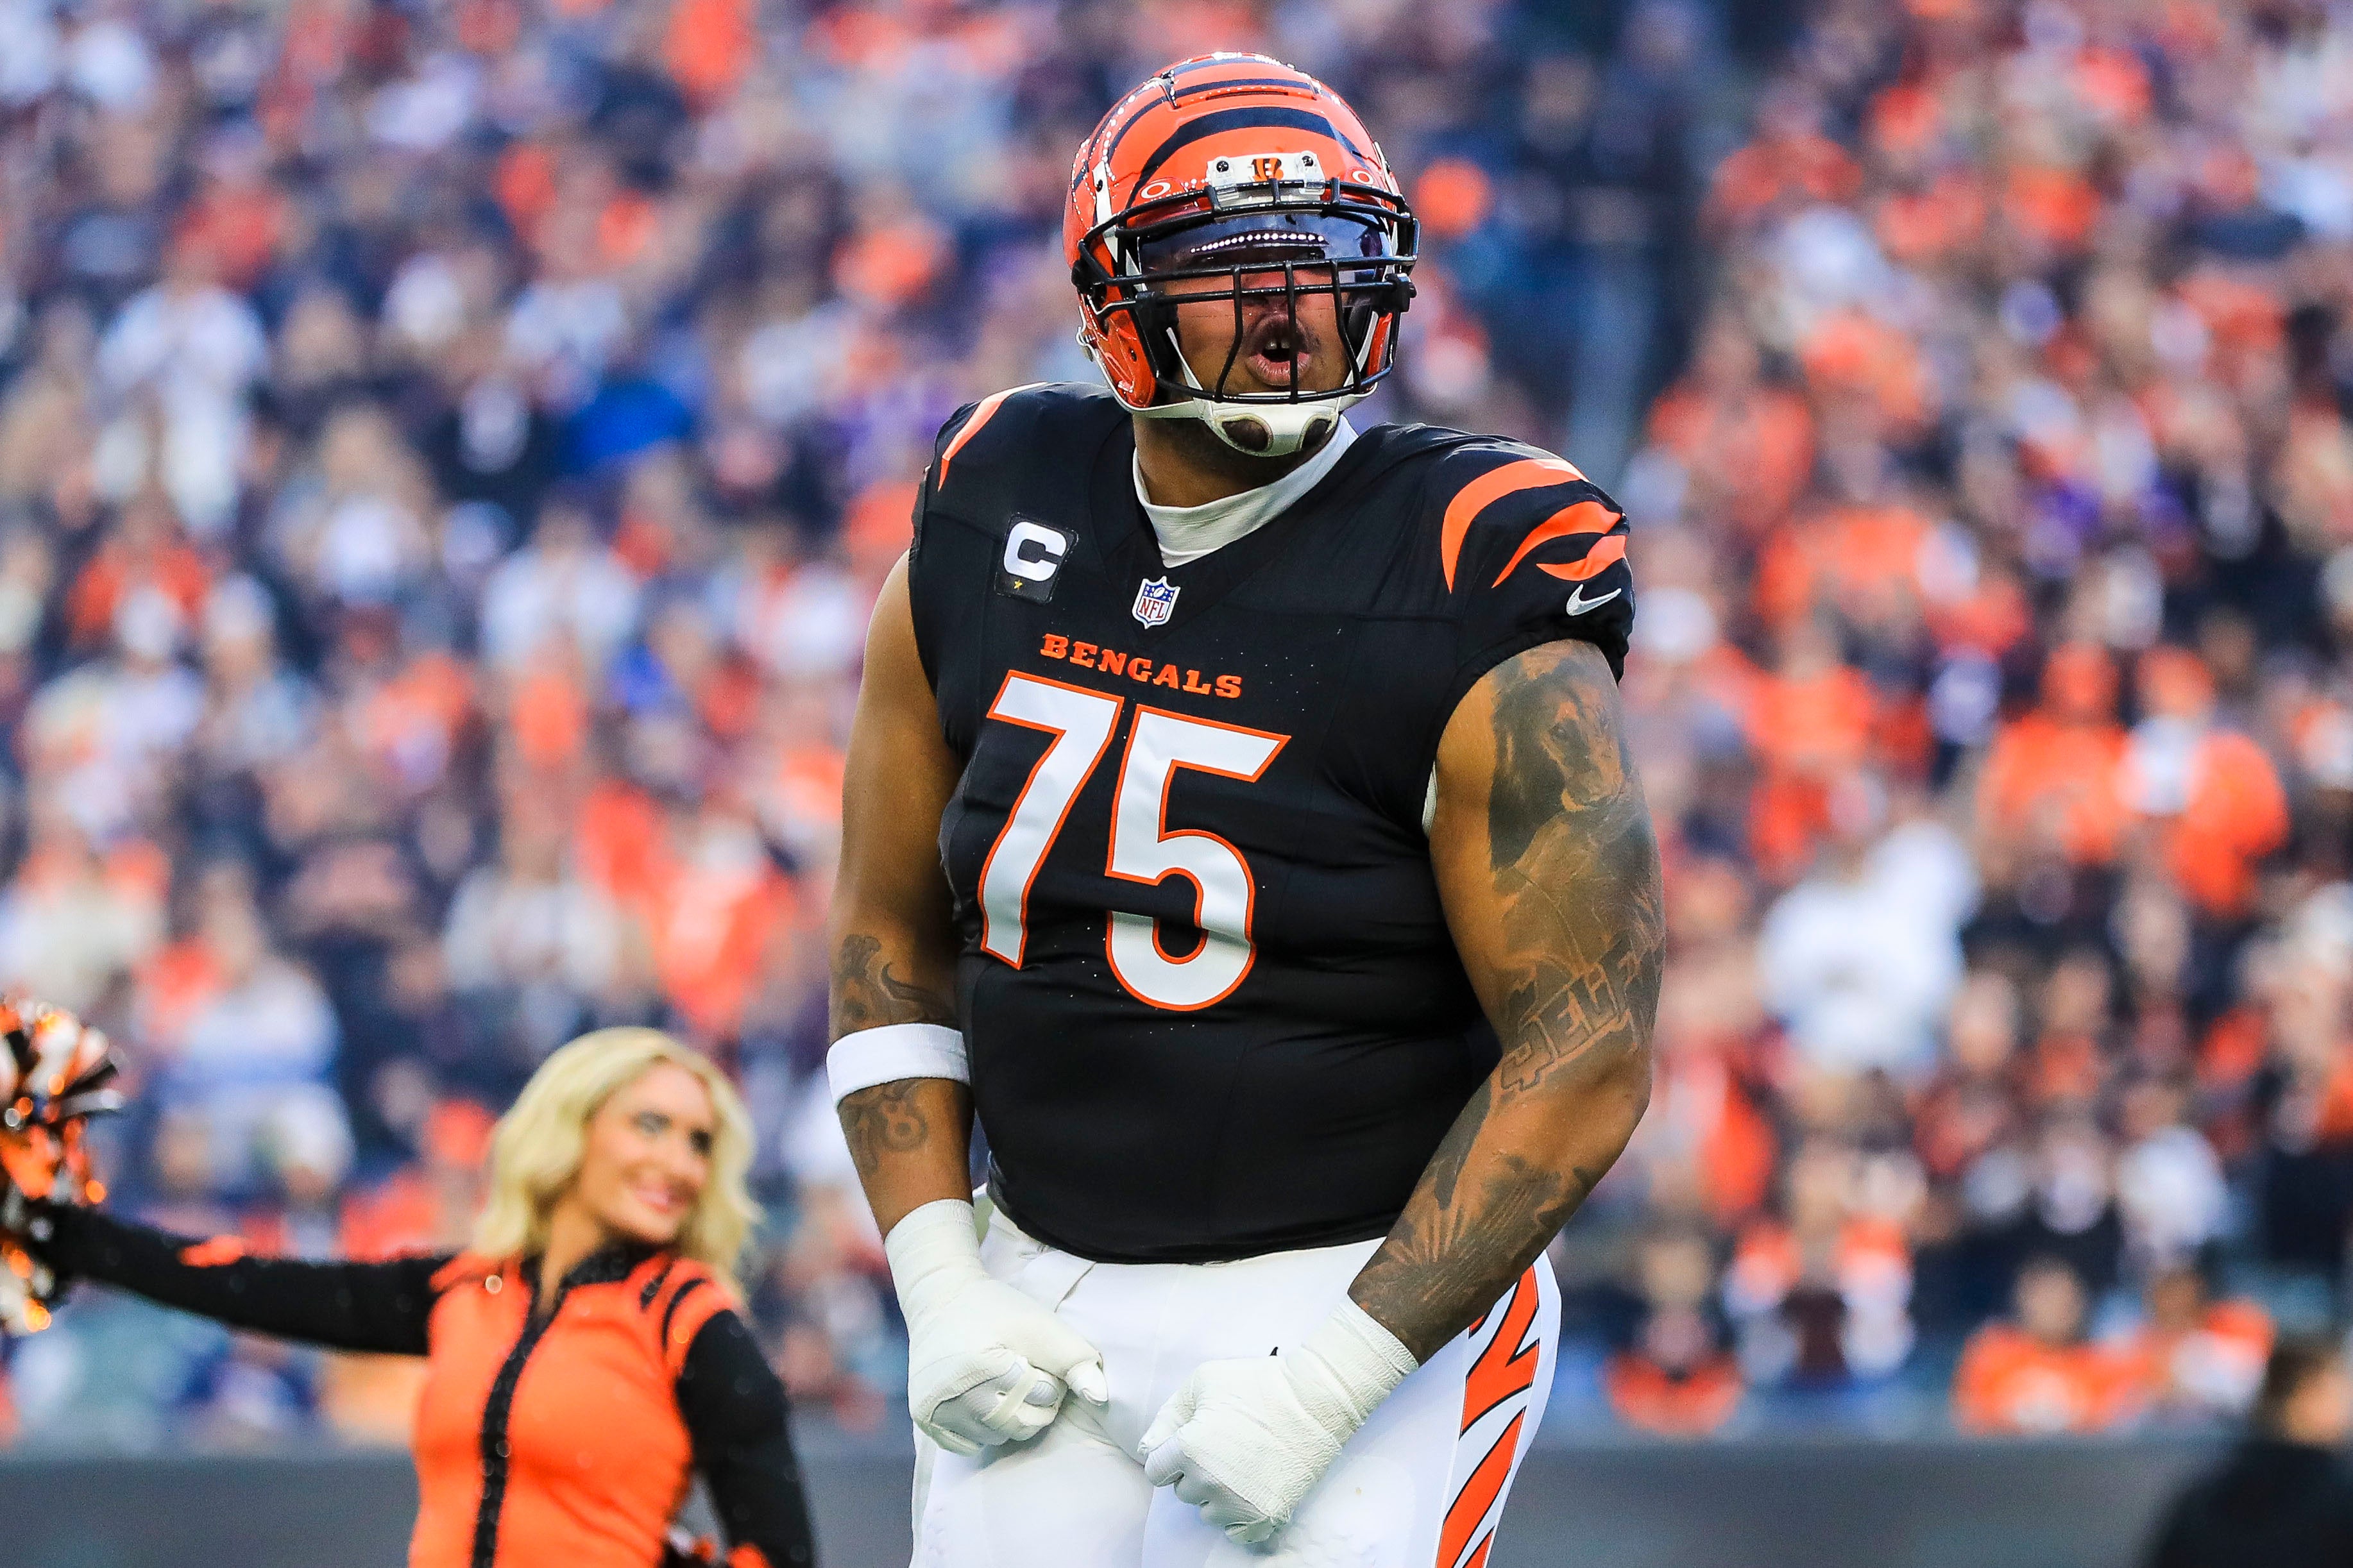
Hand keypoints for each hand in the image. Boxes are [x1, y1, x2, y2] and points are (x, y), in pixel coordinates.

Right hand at [885, 1199, 1107, 1455]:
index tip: (1037, 1359)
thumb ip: (1074, 1359)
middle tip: (1027, 1376)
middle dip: (1035, 1404)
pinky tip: (984, 1401)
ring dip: (1010, 1418)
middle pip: (1020, 1424)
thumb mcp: (1040, 1325)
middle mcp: (952, 1394)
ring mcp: (934, 1410)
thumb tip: (1101, 1397)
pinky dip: (984, 1429)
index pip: (1042, 1396)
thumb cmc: (996, 1310)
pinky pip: (968, 1444)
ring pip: (996, 1437)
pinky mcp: (924, 1418)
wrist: (940, 1300)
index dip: (1049, 1378)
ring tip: (1005, 1386)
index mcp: (981, 1367)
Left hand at [1139, 1300, 1416, 1543]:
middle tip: (1223, 1447)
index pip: (1155, 1471)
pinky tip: (1252, 1488)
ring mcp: (1238, 1504)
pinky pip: (1236, 1533)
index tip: (1191, 1442)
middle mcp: (1208, 1482)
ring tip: (1241, 1464)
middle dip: (1195, 1472)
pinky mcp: (1266, 1516)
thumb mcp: (1203, 1383)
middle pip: (1182, 1492)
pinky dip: (1240, 1516)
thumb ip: (1168, 1416)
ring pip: (1208, 1513)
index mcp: (1188, 1449)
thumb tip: (1148, 1449)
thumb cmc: (1256, 1383)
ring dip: (1217, 1495)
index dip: (1169, 1455)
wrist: (1315, 1398)